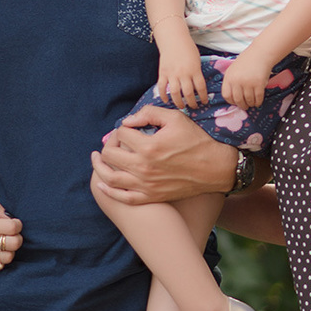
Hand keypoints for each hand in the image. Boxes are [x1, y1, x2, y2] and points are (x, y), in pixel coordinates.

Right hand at [0, 201, 22, 271]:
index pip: (13, 227)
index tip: (14, 223)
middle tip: (11, 235)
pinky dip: (0, 260)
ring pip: (8, 257)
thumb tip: (8, 217)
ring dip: (10, 250)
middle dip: (17, 238)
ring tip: (3, 245)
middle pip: (14, 244)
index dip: (18, 224)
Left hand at [92, 106, 235, 203]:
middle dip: (109, 144)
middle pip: (110, 155)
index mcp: (149, 147)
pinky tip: (103, 183)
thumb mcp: (175, 118)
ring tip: (97, 159)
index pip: (121, 134)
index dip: (123, 128)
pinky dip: (109, 190)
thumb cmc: (196, 141)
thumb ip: (149, 113)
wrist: (214, 169)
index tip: (129, 128)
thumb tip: (128, 121)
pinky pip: (123, 197)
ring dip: (99, 167)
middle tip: (115, 141)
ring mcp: (146, 185)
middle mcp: (144, 168)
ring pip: (110, 177)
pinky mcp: (150, 197)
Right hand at [155, 41, 206, 107]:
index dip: (203, 97)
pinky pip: (162, 87)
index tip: (204, 102)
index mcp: (194, 70)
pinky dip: (163, 95)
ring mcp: (172, 74)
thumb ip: (197, 73)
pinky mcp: (162, 73)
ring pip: (175, 93)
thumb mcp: (197, 60)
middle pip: (188, 93)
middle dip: (192, 103)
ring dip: (178, 102)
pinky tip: (167, 101)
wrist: (173, 39)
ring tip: (182, 106)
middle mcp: (183, 74)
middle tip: (193, 107)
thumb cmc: (187, 48)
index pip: (200, 88)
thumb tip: (197, 87)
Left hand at [220, 51, 272, 108]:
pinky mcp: (259, 84)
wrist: (260, 54)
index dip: (231, 101)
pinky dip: (258, 102)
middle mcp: (237, 81)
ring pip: (248, 100)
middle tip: (245, 106)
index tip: (236, 102)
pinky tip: (258, 102)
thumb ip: (231, 82)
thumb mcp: (233, 70)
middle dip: (242, 105)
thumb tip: (233, 98)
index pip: (226, 95)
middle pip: (238, 100)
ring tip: (252, 103)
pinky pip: (258, 98)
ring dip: (251, 104)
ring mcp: (248, 83)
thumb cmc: (246, 62)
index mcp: (229, 77)